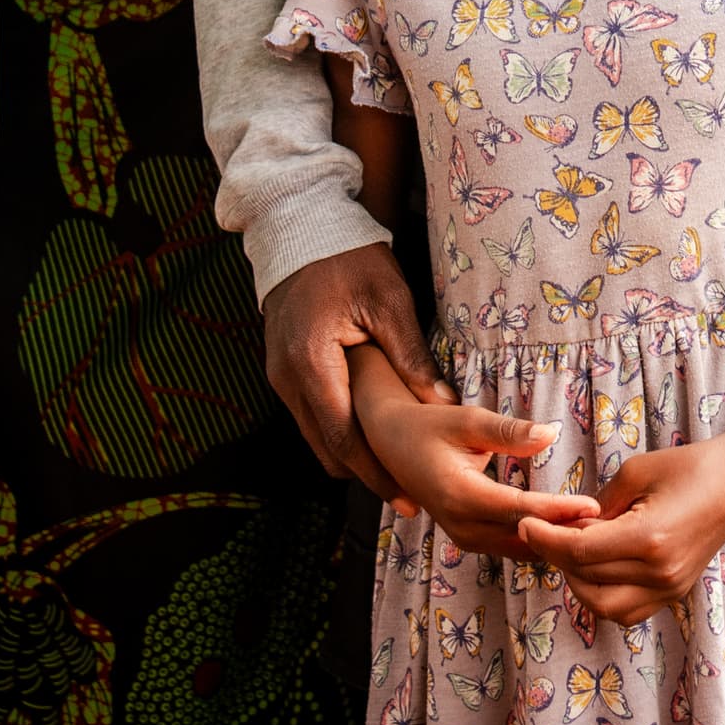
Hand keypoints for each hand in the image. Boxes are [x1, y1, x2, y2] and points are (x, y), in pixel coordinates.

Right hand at [261, 245, 442, 495]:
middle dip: (366, 474)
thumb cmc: (347, 257)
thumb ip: (412, 356)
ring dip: (352, 455)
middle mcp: (286, 378)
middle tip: (409, 494)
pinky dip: (340, 432)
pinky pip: (313, 416)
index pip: (343, 437)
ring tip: (398, 469)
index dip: (375, 473)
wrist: (299, 226)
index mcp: (310, 364)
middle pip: (326, 449)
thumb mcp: (388, 300)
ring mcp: (280, 377)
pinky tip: (374, 434)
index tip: (406, 498)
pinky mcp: (285, 370)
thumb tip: (444, 405)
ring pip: (317, 437)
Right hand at [356, 390, 601, 561]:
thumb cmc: (430, 425)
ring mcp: (464, 537)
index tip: (594, 508)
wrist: (392, 443)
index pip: (519, 509)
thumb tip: (549, 433)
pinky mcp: (469, 537)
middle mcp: (461, 525)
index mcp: (460, 496)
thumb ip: (508, 431)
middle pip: (523, 537)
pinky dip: (540, 541)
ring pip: (519, 548)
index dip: (558, 510)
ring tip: (597, 534)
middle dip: (564, 534)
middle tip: (609, 528)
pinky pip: (511, 545)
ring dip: (554, 542)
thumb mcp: (467, 419)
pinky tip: (570, 534)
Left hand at [515, 435, 724, 625]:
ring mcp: (670, 589)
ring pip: (604, 606)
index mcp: (649, 539)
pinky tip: (597, 567)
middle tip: (547, 531)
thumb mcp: (635, 472)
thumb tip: (568, 525)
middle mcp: (660, 573)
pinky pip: (626, 610)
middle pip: (586, 579)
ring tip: (574, 549)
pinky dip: (603, 595)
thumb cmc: (689, 466)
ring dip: (578, 582)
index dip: (544, 539)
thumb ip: (598, 505)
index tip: (523, 523)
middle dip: (557, 556)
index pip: (579, 552)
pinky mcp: (674, 593)